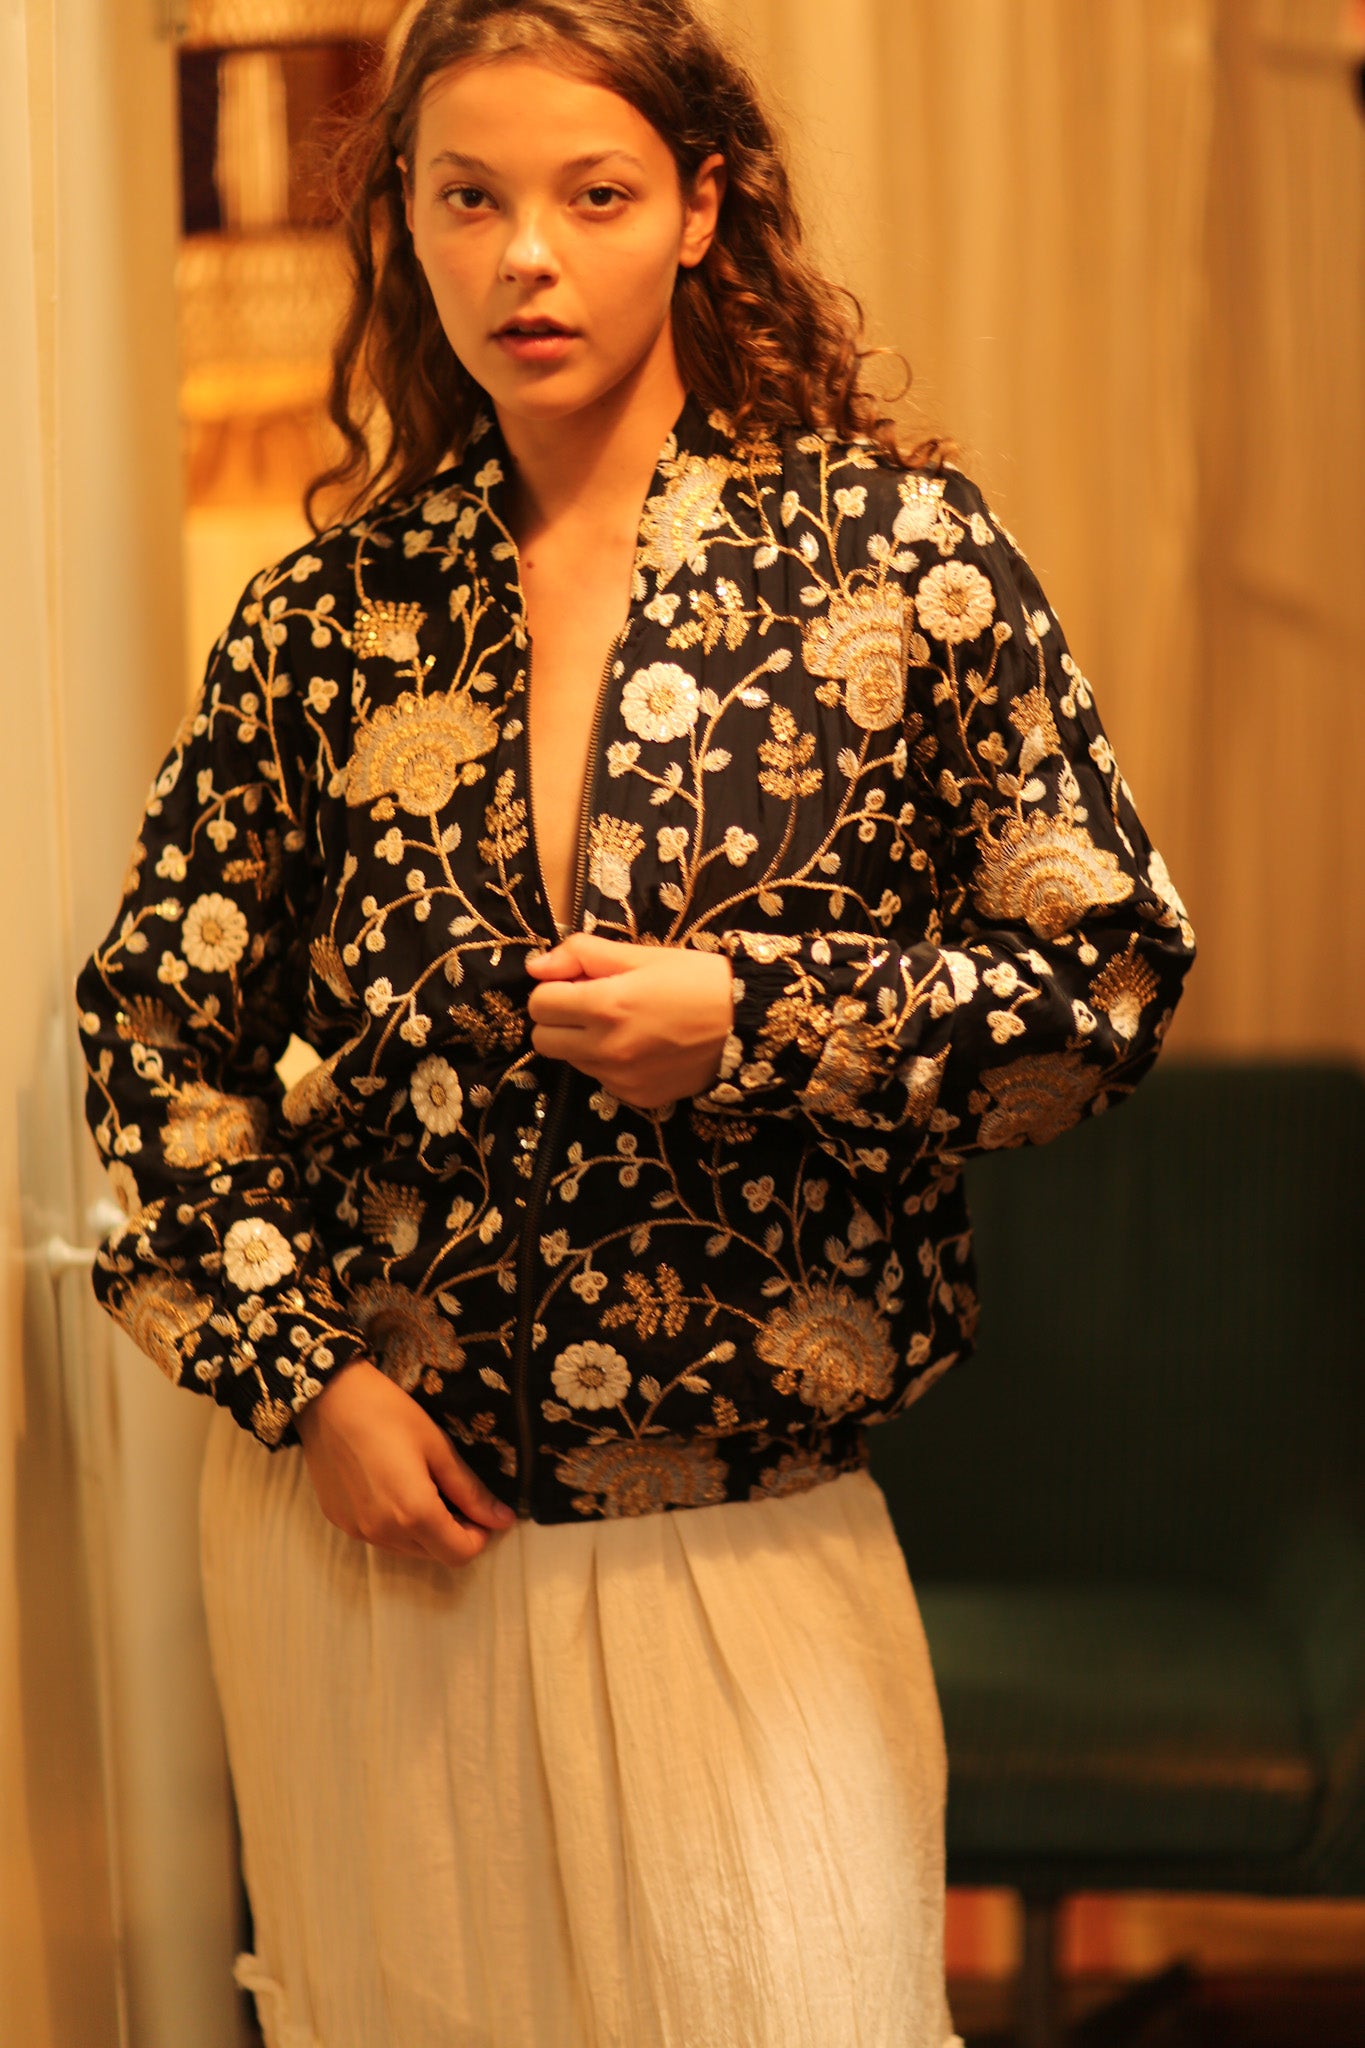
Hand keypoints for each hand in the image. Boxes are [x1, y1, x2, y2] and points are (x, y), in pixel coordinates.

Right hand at [295, 1358, 515, 1565]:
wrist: (327, 1399)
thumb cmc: (389, 1413)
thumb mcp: (438, 1448)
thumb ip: (470, 1491)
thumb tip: (504, 1520)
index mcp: (414, 1514)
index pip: (459, 1554)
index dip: (478, 1536)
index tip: (479, 1509)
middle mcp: (384, 1533)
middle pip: (434, 1554)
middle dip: (453, 1532)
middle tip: (453, 1493)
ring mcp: (358, 1531)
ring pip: (406, 1549)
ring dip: (424, 1531)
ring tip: (422, 1487)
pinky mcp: (340, 1522)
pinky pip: (380, 1537)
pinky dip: (395, 1524)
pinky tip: (391, 1487)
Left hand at [525, 932, 733, 1108]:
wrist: (750, 1024)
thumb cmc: (699, 980)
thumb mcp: (644, 954)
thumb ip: (583, 955)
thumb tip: (537, 966)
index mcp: (605, 1005)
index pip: (539, 1004)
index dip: (553, 988)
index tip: (577, 982)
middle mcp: (606, 1049)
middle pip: (543, 1040)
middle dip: (558, 1020)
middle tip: (591, 1005)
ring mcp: (621, 1079)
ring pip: (572, 1061)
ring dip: (584, 1042)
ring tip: (625, 1025)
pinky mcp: (637, 1098)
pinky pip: (603, 1080)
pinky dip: (611, 1064)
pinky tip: (643, 1047)